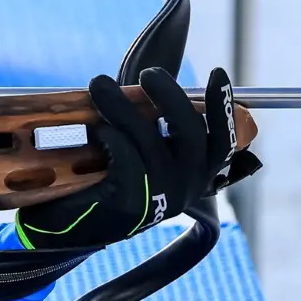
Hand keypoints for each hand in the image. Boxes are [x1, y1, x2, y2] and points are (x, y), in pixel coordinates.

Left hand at [15, 67, 234, 250]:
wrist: (77, 229)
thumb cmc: (112, 180)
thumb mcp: (143, 153)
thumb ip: (153, 121)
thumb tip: (152, 71)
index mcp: (196, 174)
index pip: (222, 141)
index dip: (222, 107)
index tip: (217, 72)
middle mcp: (187, 187)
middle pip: (190, 131)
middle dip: (169, 94)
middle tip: (147, 74)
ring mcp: (161, 196)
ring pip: (149, 139)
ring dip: (121, 106)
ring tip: (99, 85)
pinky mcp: (131, 202)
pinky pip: (125, 156)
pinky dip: (110, 136)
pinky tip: (96, 130)